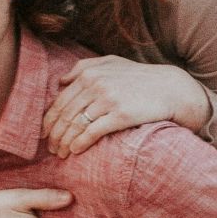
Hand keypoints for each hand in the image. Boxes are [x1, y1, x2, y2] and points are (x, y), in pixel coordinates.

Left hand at [41, 56, 212, 158]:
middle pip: (65, 114)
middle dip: (54, 134)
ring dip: (65, 142)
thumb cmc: (140, 78)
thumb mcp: (112, 63)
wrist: (172, 89)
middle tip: (50, 148)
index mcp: (90, 73)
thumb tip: (60, 80)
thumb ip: (84, 67)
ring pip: (76, 124)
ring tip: (61, 153)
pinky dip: (80, 143)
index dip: (49, 119)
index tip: (44, 133)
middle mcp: (96, 84)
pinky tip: (75, 151)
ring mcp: (108, 99)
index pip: (60, 100)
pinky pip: (93, 132)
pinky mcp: (120, 115)